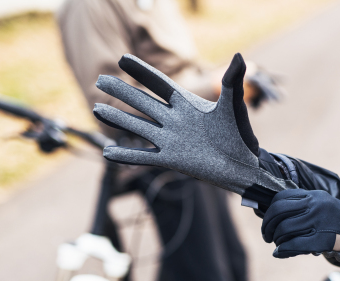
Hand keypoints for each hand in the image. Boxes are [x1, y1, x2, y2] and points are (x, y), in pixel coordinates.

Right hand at [94, 53, 295, 204]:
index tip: (123, 59)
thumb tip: (238, 56)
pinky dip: (127, 155)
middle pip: (142, 103)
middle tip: (100, 80)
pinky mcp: (171, 160)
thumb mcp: (234, 106)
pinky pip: (144, 158)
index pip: (160, 84)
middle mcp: (174, 120)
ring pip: (138, 127)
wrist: (243, 166)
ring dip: (118, 119)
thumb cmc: (241, 134)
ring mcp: (171, 140)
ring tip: (96, 109)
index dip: (142, 72)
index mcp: (187, 104)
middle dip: (122, 92)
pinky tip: (108, 153)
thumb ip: (232, 82)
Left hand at [261, 189, 339, 274]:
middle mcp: (314, 206)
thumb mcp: (322, 204)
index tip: (267, 222)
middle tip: (267, 236)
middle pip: (278, 213)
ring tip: (278, 245)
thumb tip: (273, 214)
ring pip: (284, 230)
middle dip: (268, 226)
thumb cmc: (338, 222)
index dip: (269, 212)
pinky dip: (283, 250)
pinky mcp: (322, 240)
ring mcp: (318, 222)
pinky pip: (294, 245)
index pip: (281, 198)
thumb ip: (302, 205)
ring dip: (276, 240)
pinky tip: (279, 254)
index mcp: (313, 195)